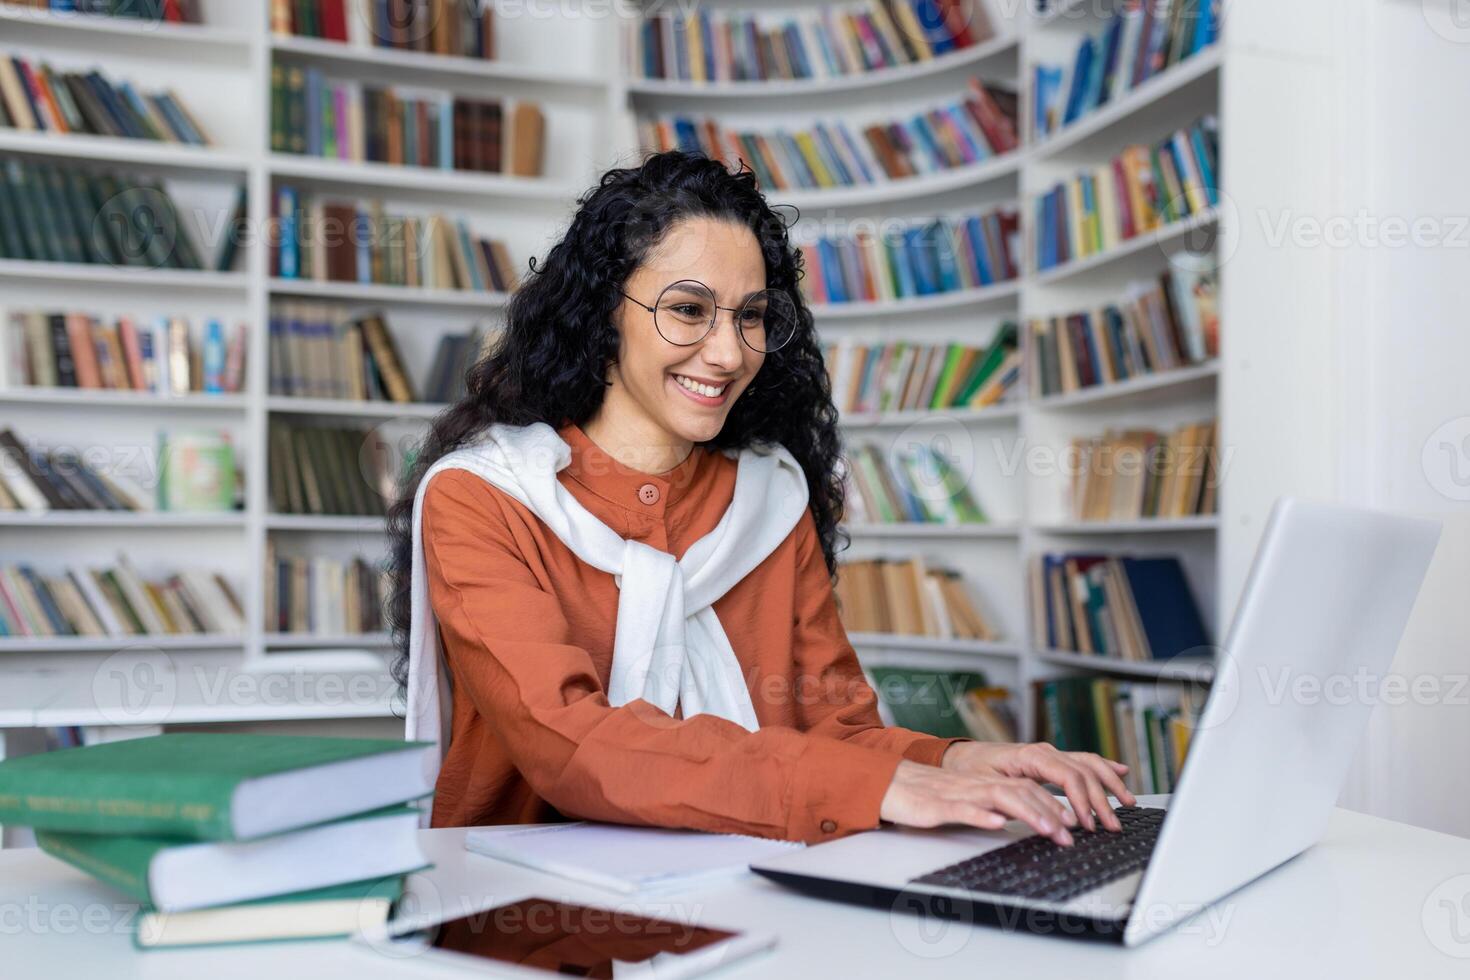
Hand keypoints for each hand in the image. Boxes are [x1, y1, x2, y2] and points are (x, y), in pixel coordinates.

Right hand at [879, 760, 1075, 845]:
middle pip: (1019, 792)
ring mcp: (957, 795)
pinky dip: (981, 815)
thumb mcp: (964, 800)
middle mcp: (975, 786)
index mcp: (982, 784)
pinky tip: (996, 823)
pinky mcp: (936, 806)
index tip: (1071, 823)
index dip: (1050, 804)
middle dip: (1048, 812)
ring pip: (998, 797)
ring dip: (1027, 813)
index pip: (1024, 788)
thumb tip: (1017, 816)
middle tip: (1069, 834)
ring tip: (1047, 829)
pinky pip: (961, 808)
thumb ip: (989, 805)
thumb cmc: (924, 795)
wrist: (888, 785)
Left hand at [941, 741, 1135, 831]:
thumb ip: (1014, 800)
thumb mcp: (987, 786)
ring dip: (1110, 784)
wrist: (960, 756)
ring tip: (1127, 804)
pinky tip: (1121, 772)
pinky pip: (1084, 760)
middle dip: (1101, 801)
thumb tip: (1040, 818)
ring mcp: (1050, 754)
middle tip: (1111, 826)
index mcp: (1031, 755)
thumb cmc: (971, 770)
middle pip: (1083, 773)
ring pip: (1089, 764)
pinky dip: (1104, 767)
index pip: (1068, 776)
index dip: (1082, 800)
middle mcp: (1045, 752)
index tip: (1087, 824)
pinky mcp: (1051, 760)